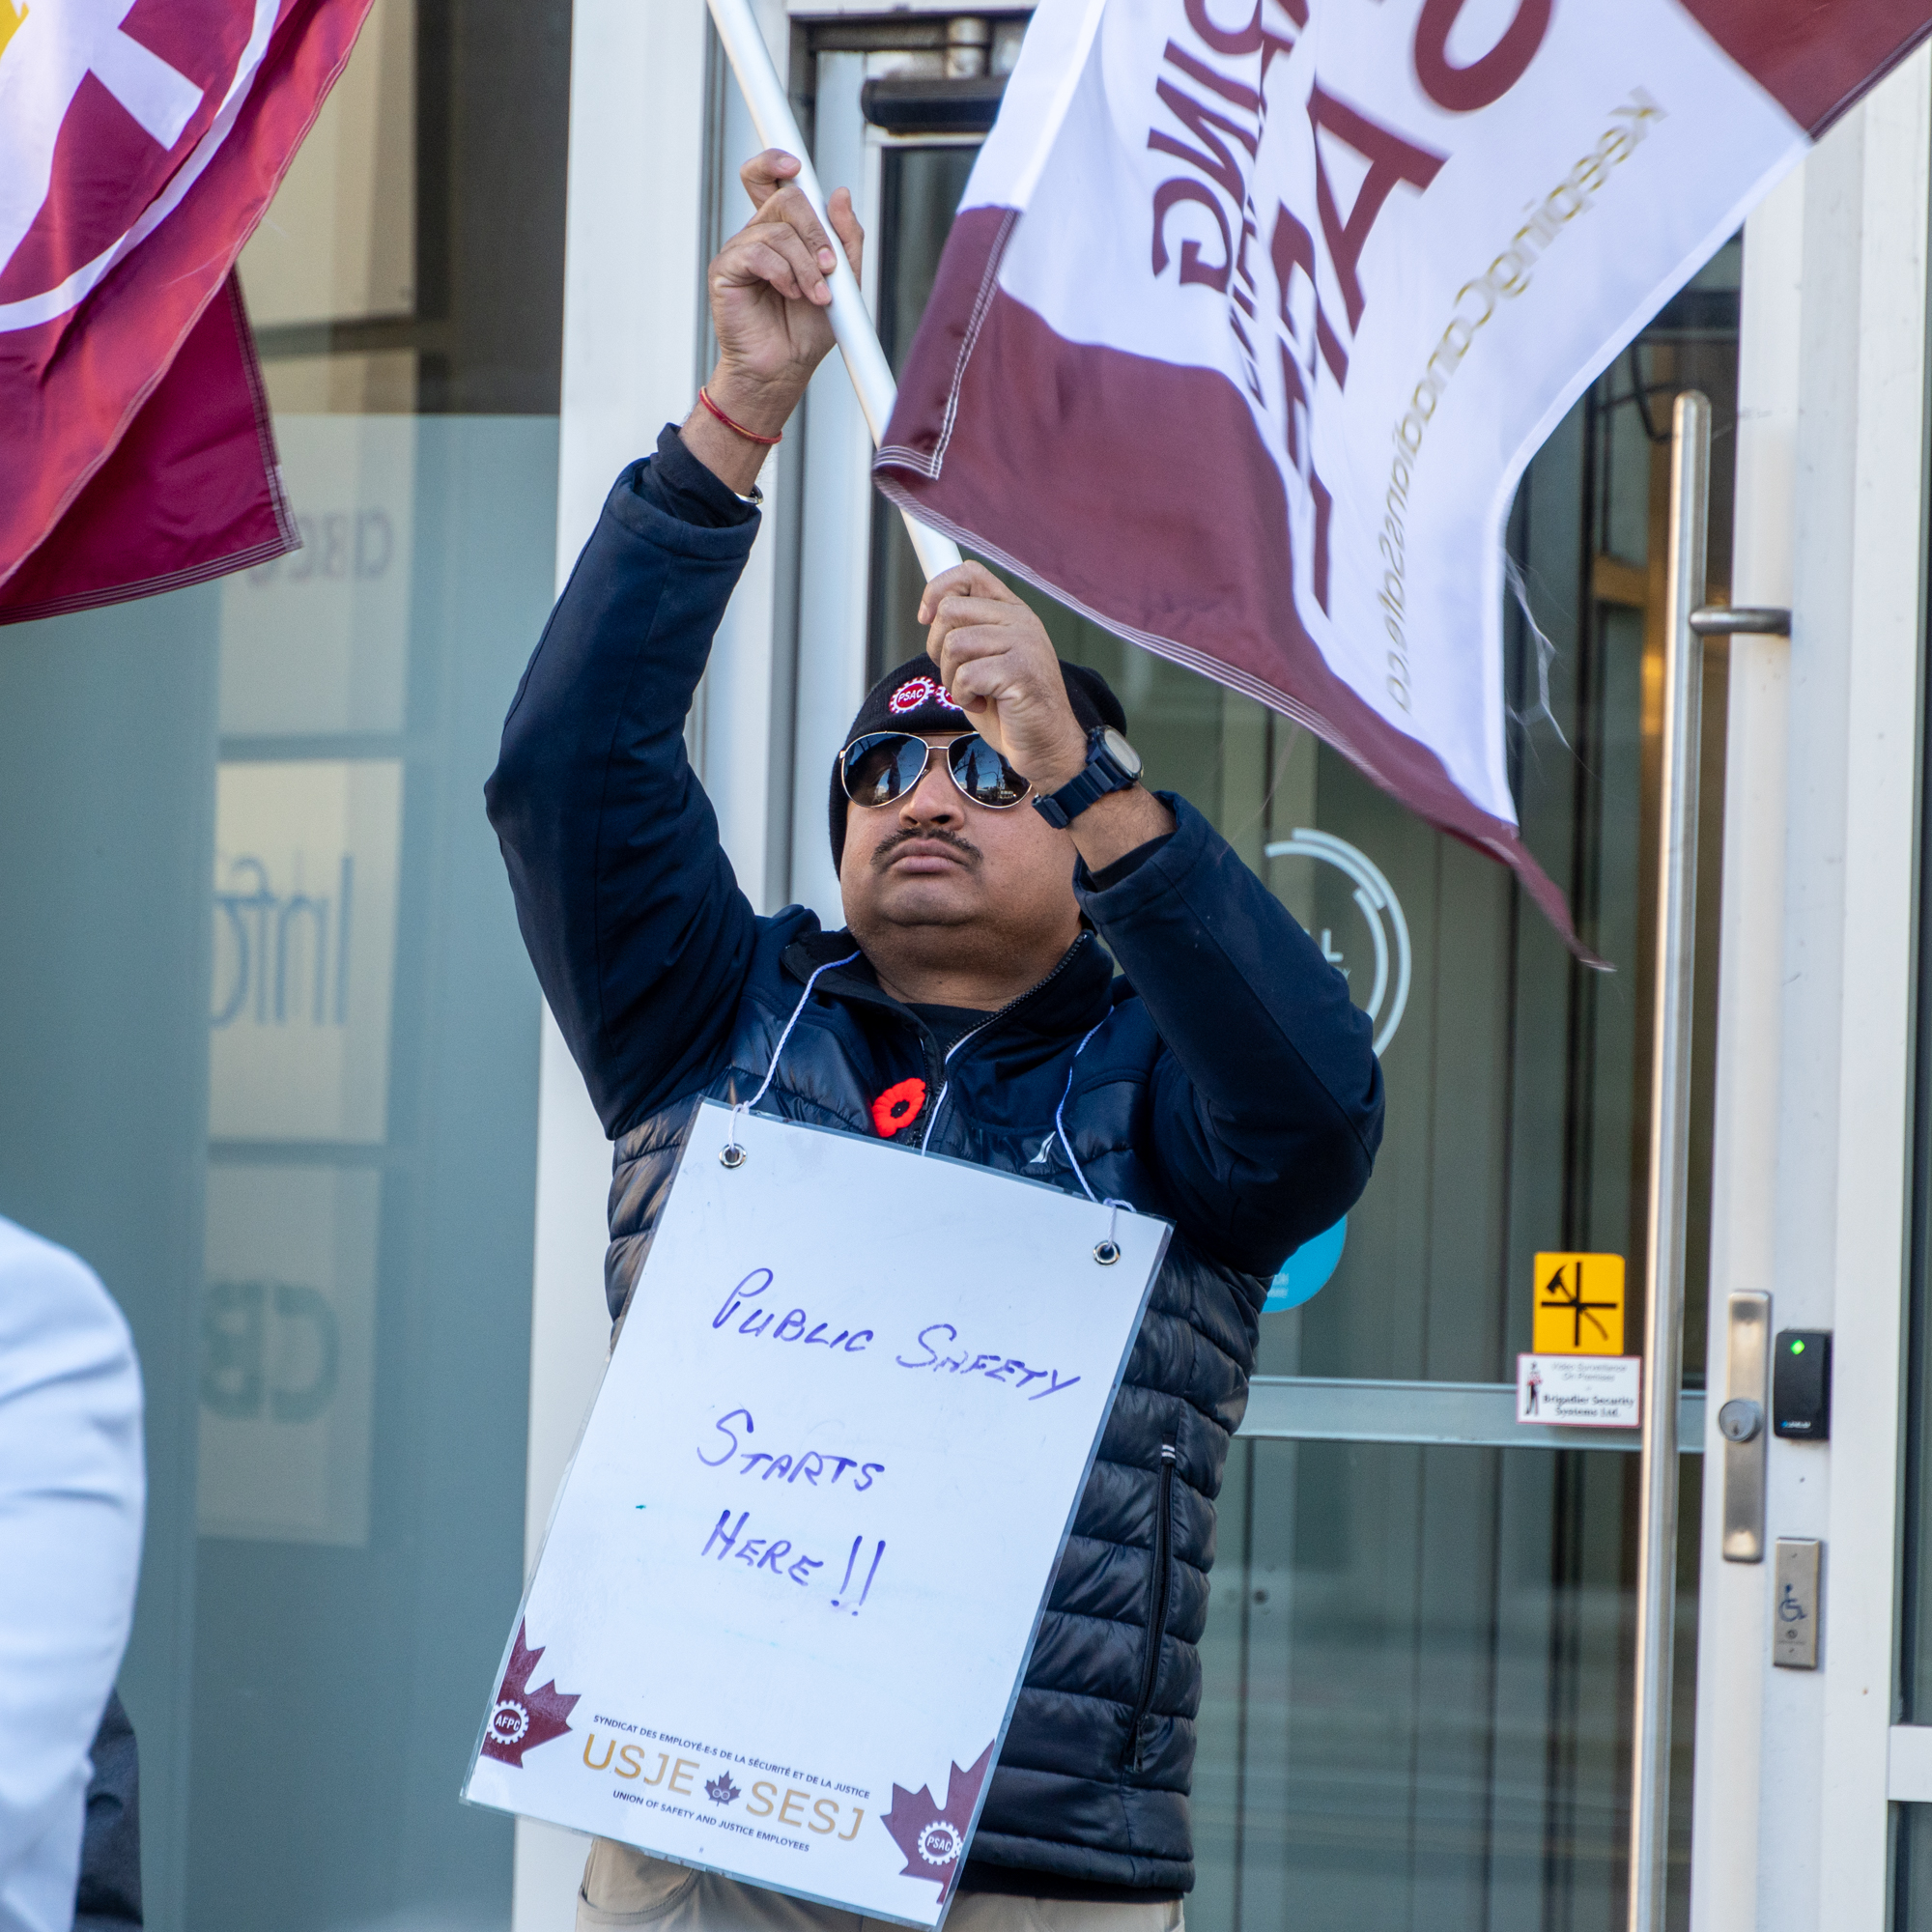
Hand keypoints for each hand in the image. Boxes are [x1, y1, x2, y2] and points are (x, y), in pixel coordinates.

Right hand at [683, 152, 861, 486]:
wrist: (785, 370)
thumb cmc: (807, 330)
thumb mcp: (844, 280)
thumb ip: (846, 238)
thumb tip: (839, 194)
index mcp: (784, 231)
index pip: (771, 179)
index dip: (776, 161)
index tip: (794, 165)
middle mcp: (759, 234)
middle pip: (785, 198)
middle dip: (816, 232)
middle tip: (829, 268)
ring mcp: (740, 250)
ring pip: (777, 229)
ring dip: (805, 264)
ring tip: (816, 296)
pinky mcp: (725, 270)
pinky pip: (757, 252)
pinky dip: (782, 273)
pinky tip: (790, 294)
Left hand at [918, 564, 1089, 791]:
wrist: (1045, 746)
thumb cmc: (1010, 709)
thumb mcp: (983, 660)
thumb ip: (965, 632)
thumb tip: (929, 611)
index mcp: (1012, 612)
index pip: (969, 573)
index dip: (937, 591)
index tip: (926, 618)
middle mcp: (1021, 621)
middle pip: (951, 610)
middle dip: (938, 648)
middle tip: (959, 675)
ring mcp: (1025, 643)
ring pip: (954, 644)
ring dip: (952, 677)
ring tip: (975, 693)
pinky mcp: (1021, 671)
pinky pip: (967, 675)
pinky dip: (965, 697)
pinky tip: (984, 704)